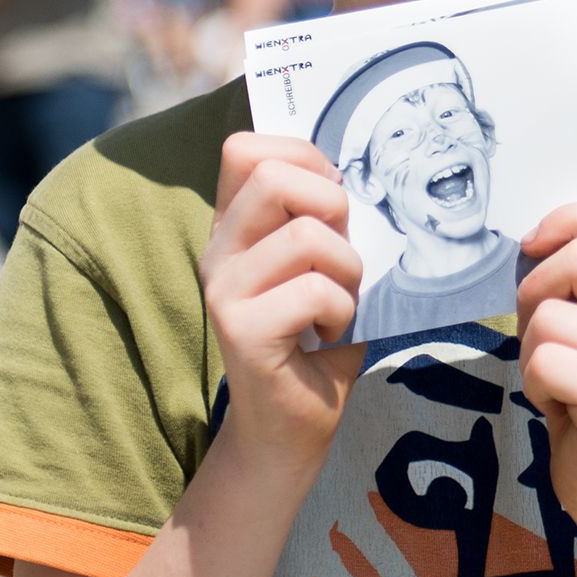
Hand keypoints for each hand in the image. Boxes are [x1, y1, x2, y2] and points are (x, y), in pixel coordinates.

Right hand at [201, 134, 366, 464]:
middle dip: (332, 205)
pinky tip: (328, 335)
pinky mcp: (241, 330)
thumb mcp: (324, 264)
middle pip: (273, 176)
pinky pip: (315, 292)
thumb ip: (324, 218)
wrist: (291, 428)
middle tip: (341, 255)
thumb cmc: (317, 340)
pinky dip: (342, 313)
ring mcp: (224, 290)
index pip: (245, 149)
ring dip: (348, 270)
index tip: (332, 200)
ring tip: (338, 303)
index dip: (302, 157)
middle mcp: (219, 251)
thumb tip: (358, 173)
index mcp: (235, 227)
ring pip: (307, 235)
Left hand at [515, 196, 576, 536]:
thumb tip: (533, 239)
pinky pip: (542, 361)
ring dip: (534, 350)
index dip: (569, 216)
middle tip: (548, 339)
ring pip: (548, 315)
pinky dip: (535, 386)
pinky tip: (562, 407)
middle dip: (535, 294)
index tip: (538, 245)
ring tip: (563, 381)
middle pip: (576, 258)